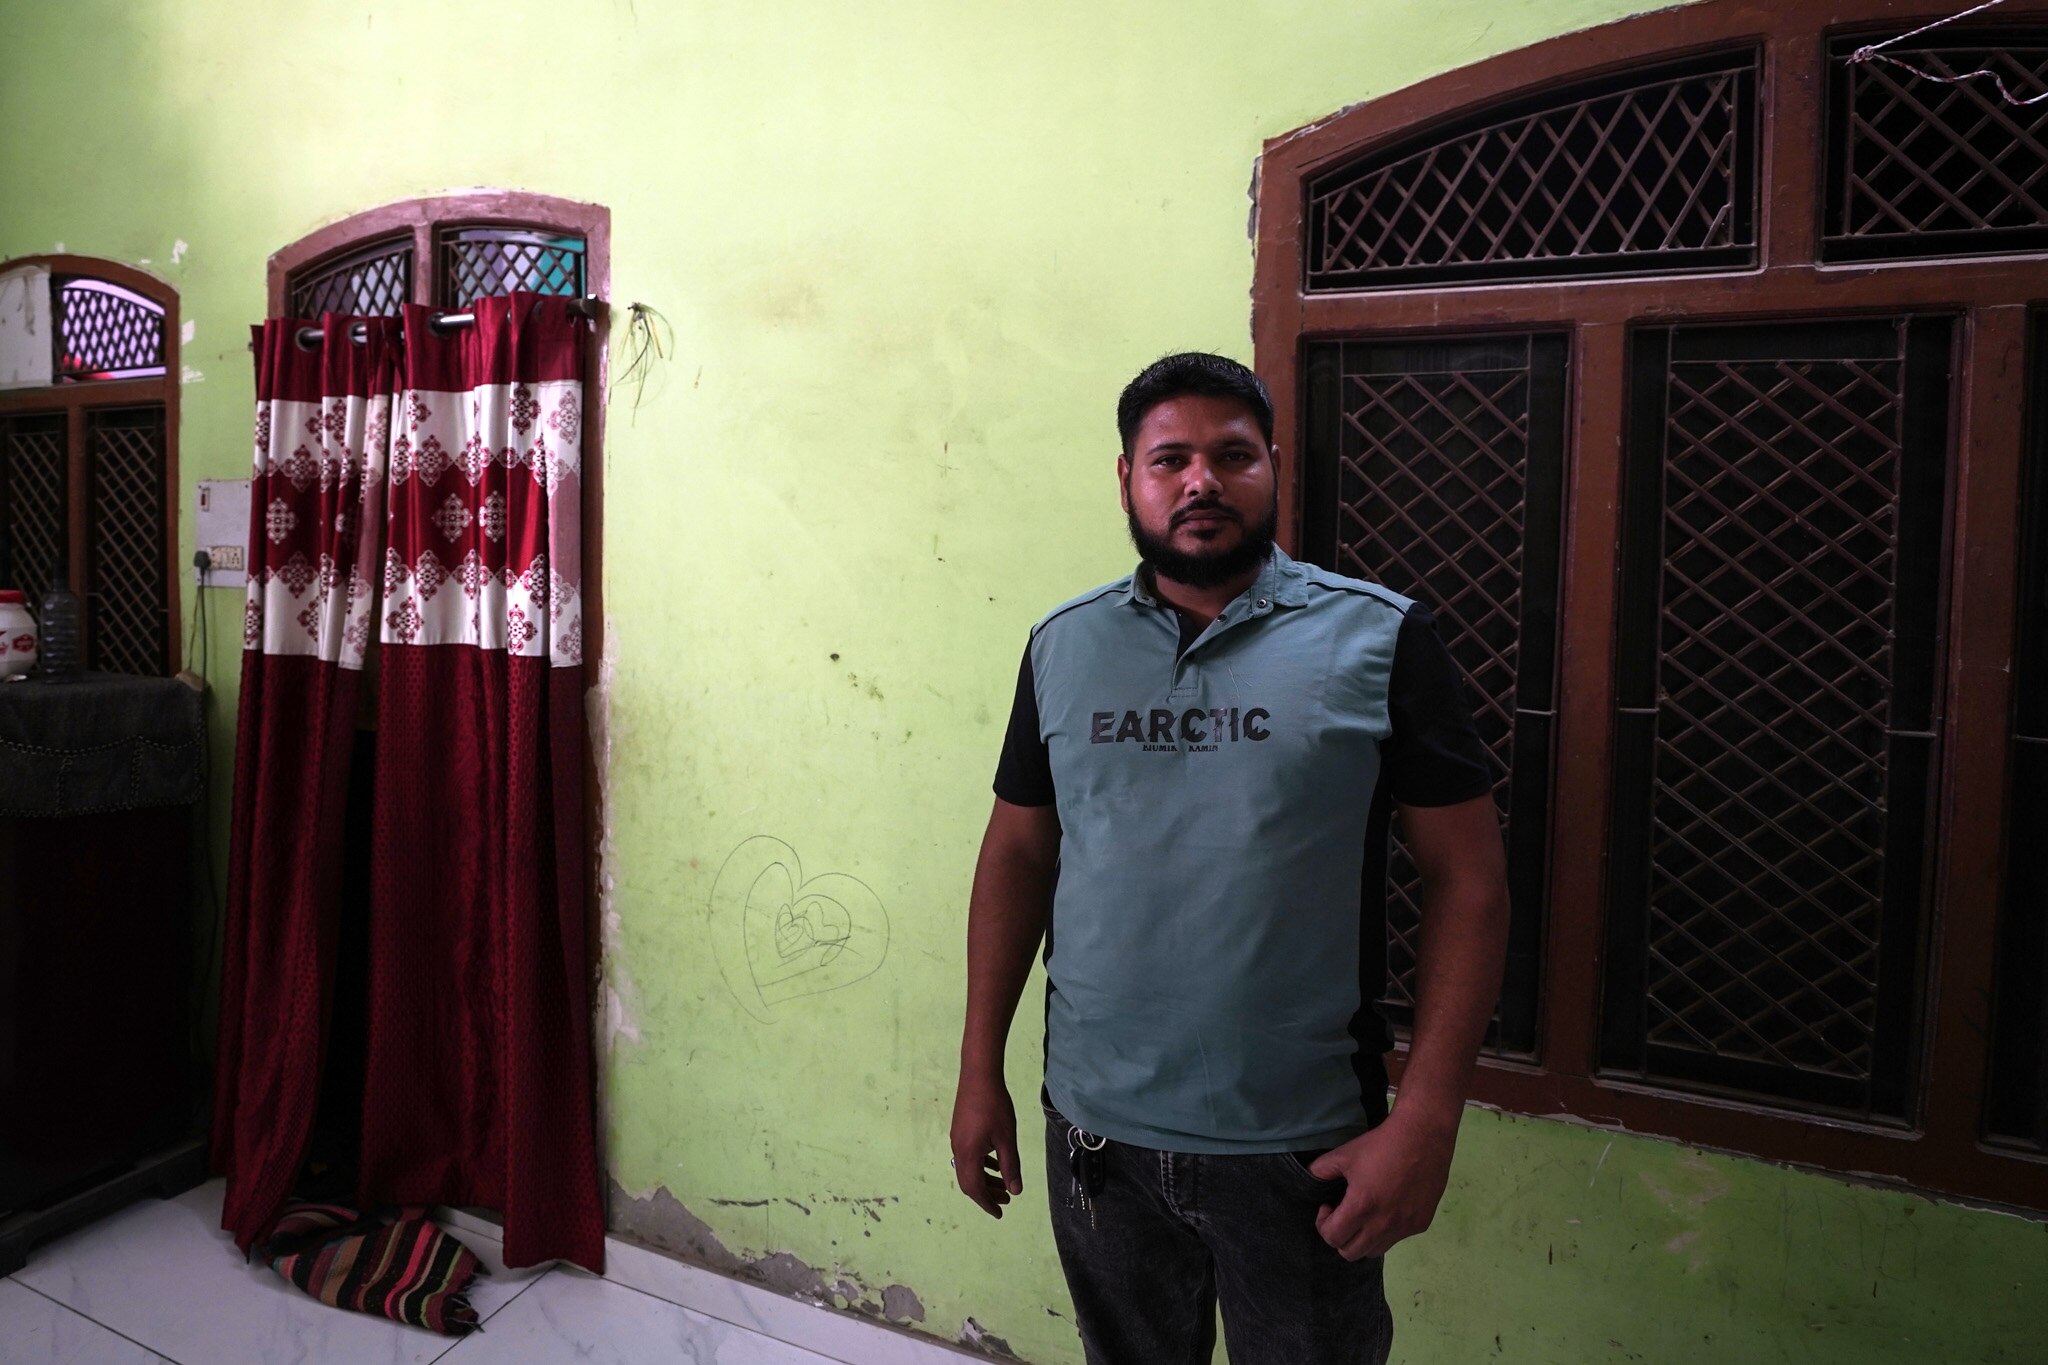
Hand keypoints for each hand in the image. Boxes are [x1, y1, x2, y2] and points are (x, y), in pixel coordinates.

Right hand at [950, 1070, 1023, 1217]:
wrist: (979, 1076)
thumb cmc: (995, 1107)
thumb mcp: (1007, 1139)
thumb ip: (1010, 1166)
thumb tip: (1015, 1191)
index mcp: (968, 1155)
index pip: (974, 1188)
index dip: (987, 1203)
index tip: (1000, 1213)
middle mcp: (958, 1150)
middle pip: (969, 1181)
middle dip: (987, 1194)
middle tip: (1006, 1201)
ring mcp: (958, 1140)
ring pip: (969, 1168)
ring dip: (986, 1179)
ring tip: (1004, 1185)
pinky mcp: (960, 1130)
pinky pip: (969, 1156)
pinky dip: (982, 1165)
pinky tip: (995, 1162)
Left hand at [1308, 1110, 1457, 1259]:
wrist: (1422, 1136)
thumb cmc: (1380, 1144)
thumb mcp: (1344, 1154)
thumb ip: (1320, 1171)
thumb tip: (1308, 1180)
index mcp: (1361, 1207)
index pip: (1332, 1238)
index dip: (1324, 1224)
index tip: (1329, 1206)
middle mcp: (1383, 1224)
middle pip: (1351, 1253)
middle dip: (1340, 1236)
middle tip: (1343, 1214)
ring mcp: (1404, 1227)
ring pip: (1374, 1250)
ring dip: (1363, 1238)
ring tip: (1364, 1214)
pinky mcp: (1420, 1224)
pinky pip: (1396, 1239)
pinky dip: (1386, 1231)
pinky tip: (1387, 1207)